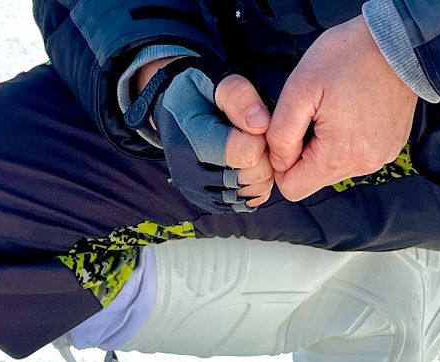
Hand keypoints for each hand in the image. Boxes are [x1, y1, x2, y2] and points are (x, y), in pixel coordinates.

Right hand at [132, 62, 275, 210]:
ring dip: (262, 168)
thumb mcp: (214, 80)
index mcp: (189, 142)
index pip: (246, 153)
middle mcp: (189, 175)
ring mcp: (199, 194)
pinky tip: (245, 164)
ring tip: (248, 146)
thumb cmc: (199, 94)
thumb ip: (238, 95)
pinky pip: (251, 201)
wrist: (176, 113)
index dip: (260, 134)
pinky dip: (256, 183)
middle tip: (252, 134)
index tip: (253, 121)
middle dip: (263, 152)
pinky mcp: (210, 204)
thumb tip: (260, 124)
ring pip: (257, 190)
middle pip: (255, 174)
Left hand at [267, 17, 418, 201]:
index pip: (293, 189)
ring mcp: (381, 157)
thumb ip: (281, 133)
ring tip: (337, 106)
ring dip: (328, 142)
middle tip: (314, 111)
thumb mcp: (299, 88)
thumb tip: (278, 161)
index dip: (281, 163)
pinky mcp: (391, 146)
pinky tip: (354, 108)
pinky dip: (350, 136)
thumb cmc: (350, 58)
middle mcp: (362, 165)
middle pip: (315, 177)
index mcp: (337, 157)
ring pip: (336, 165)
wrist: (400, 42)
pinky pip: (358, 152)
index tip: (288, 133)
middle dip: (305, 150)